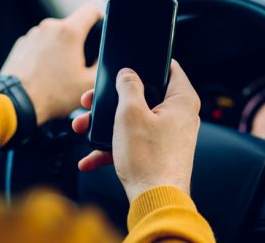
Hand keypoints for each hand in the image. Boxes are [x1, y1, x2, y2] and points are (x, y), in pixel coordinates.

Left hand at [1, 3, 101, 124]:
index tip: (100, 30)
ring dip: (60, 49)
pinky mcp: (21, 45)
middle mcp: (48, 28)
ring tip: (59, 73)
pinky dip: (45, 55)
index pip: (91, 10)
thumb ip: (102, 65)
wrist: (17, 104)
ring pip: (55, 36)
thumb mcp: (88, 83)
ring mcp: (32, 35)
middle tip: (79, 65)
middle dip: (79, 42)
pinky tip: (45, 74)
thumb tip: (102, 57)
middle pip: (72, 26)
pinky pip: (40, 44)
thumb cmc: (52, 95)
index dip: (100, 18)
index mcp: (68, 32)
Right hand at [72, 60, 200, 201]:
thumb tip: (126, 74)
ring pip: (134, 120)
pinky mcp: (158, 154)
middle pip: (143, 95)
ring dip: (106, 125)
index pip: (168, 67)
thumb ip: (127, 86)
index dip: (146, 62)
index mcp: (182, 100)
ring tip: (83, 128)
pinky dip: (112, 147)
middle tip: (91, 101)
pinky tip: (89, 158)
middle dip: (112, 100)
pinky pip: (133, 142)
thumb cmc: (149, 159)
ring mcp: (169, 136)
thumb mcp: (130, 114)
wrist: (154, 202)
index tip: (126, 63)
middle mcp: (180, 116)